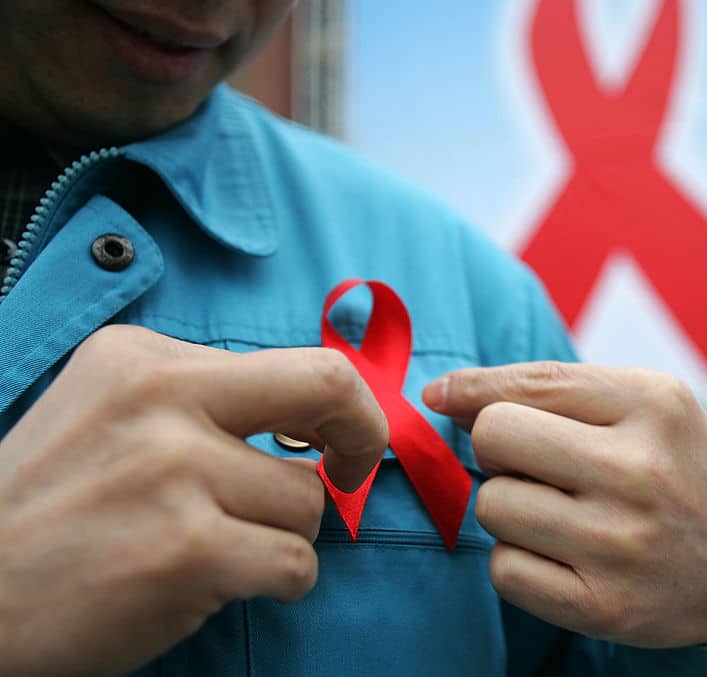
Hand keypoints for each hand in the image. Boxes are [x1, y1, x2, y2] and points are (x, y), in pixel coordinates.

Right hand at [0, 325, 386, 676]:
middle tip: (352, 474)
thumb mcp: (112, 417)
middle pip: (328, 388)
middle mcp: (161, 398)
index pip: (297, 362)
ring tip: (213, 547)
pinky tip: (212, 582)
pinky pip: (295, 563)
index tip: (334, 442)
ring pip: (307, 502)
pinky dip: (276, 582)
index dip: (338, 407)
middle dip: (365, 435)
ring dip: (281, 536)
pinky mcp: (187, 550)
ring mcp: (174, 472)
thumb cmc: (51, 512)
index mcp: (145, 360)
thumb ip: (207, 405)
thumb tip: (319, 420)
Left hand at [423, 362, 706, 647]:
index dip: (470, 390)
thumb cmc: (682, 471)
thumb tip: (444, 397)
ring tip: (559, 511)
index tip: (443, 397)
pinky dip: (517, 559)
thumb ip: (555, 388)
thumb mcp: (648, 405)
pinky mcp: (605, 608)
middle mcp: (640, 471)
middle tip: (533, 464)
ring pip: (491, 506)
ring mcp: (622, 544)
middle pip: (493, 439)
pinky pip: (503, 569)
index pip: (526, 384)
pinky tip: (560, 554)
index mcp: (654, 404)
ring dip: (509, 506)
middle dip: (497, 449)